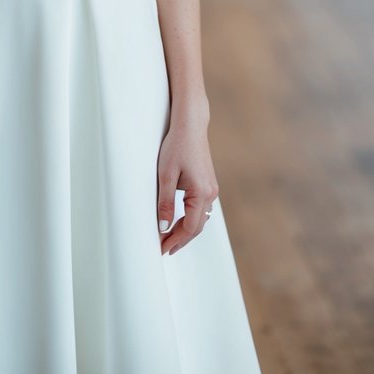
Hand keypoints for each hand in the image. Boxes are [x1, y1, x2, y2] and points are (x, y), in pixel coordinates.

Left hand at [156, 120, 218, 255]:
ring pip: (200, 218)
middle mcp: (210, 193)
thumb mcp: (166, 175)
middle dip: (180, 239)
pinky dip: (190, 218)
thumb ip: (165, 203)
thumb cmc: (177, 145)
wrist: (190, 124)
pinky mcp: (208, 184)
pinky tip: (180, 221)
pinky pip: (201, 208)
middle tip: (164, 249)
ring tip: (169, 239)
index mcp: (201, 193)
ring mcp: (211, 189)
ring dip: (185, 230)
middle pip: (197, 227)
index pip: (190, 228)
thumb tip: (164, 228)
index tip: (161, 249)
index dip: (175, 240)